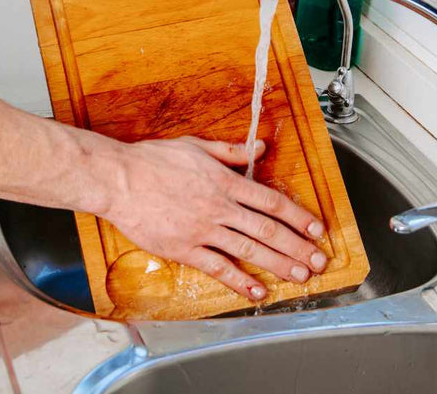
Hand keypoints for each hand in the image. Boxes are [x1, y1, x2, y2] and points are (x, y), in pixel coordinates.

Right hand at [98, 137, 327, 300]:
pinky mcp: (184, 249)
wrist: (117, 179)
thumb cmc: (151, 160)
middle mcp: (219, 207)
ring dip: (279, 264)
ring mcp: (202, 230)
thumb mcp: (195, 146)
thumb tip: (260, 147)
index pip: (271, 201)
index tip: (316, 229)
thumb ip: (230, 151)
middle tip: (319, 261)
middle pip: (267, 230)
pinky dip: (239, 281)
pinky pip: (218, 267)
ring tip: (301, 276)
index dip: (298, 216)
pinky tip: (257, 290)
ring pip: (249, 250)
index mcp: (224, 181)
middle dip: (298, 246)